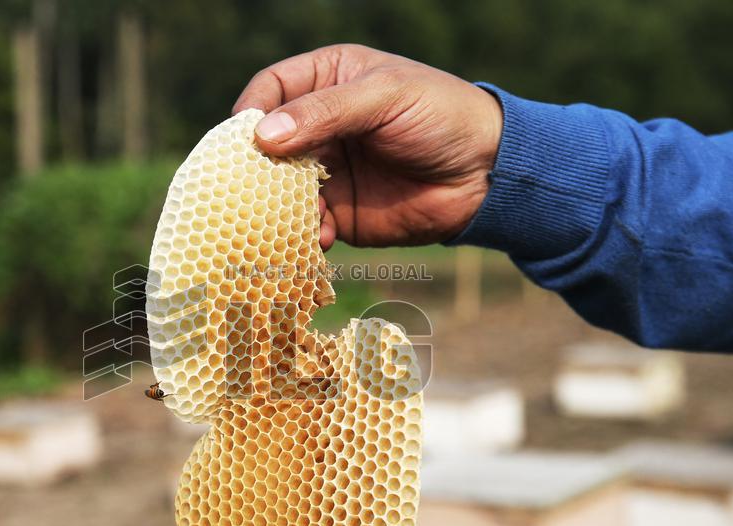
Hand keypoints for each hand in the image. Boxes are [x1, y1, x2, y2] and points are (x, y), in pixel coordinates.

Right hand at [233, 44, 502, 249]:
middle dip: (255, 167)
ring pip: (278, 189)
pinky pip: (306, 224)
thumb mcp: (384, 99)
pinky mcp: (339, 212)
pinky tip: (321, 237)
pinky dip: (304, 234)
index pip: (271, 89)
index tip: (246, 138)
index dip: (252, 110)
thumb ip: (326, 112)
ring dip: (276, 206)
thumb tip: (262, 136)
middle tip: (249, 188)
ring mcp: (326, 171)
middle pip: (265, 145)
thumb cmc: (441, 117)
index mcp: (326, 80)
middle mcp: (318, 126)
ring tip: (287, 217)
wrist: (486, 175)